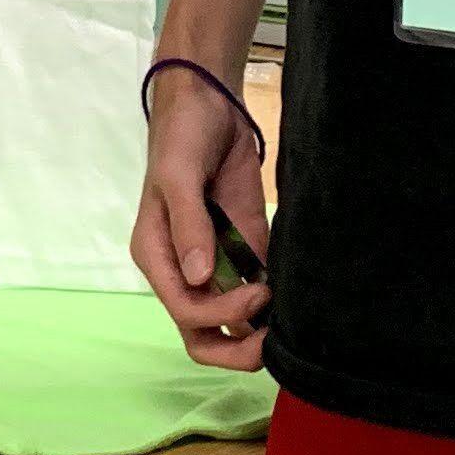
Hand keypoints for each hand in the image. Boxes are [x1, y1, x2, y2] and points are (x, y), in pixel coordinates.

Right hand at [131, 66, 272, 370]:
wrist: (209, 104)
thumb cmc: (182, 136)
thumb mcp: (178, 175)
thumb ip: (188, 224)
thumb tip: (198, 276)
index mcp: (159, 257)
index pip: (187, 312)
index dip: (223, 315)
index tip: (259, 290)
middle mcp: (184, 270)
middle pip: (203, 336)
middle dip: (237, 350)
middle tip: (273, 341)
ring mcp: (216, 263)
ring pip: (231, 324)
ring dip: (257, 333)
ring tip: (289, 323)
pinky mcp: (244, 249)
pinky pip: (256, 291)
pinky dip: (273, 304)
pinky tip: (295, 297)